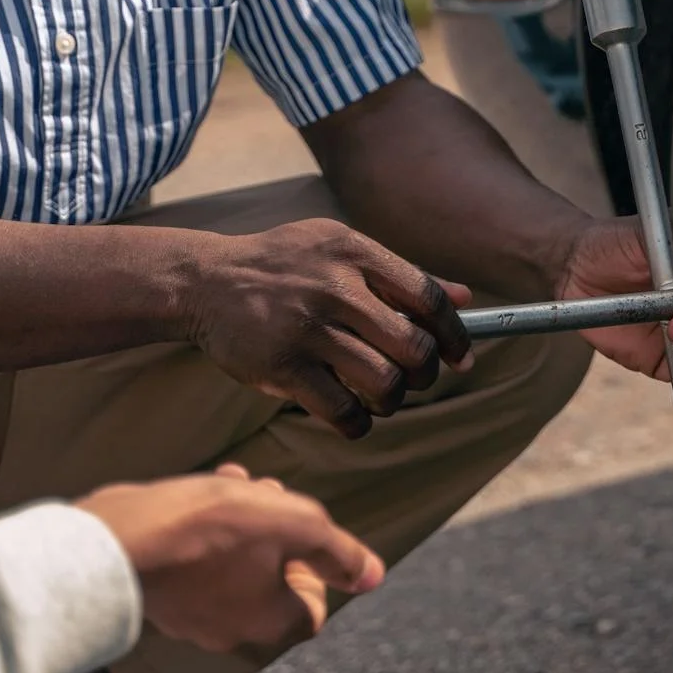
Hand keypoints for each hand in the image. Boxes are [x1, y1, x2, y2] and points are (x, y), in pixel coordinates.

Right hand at [77, 464, 383, 654]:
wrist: (114, 540)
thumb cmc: (210, 529)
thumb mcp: (294, 524)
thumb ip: (339, 551)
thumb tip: (374, 575)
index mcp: (272, 625)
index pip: (315, 603)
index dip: (316, 562)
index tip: (298, 530)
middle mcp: (233, 633)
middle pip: (276, 580)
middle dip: (278, 530)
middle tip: (267, 493)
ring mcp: (192, 619)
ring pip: (236, 566)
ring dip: (244, 520)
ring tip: (234, 481)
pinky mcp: (160, 598)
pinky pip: (198, 565)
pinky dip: (206, 530)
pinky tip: (198, 492)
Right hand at [186, 220, 473, 437]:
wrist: (205, 281)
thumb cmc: (285, 266)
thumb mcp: (340, 250)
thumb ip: (402, 275)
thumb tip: (467, 298)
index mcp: (355, 252)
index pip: (429, 298)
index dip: (454, 334)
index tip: (459, 357)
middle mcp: (335, 287)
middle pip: (414, 347)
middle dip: (424, 374)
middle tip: (412, 379)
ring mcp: (307, 328)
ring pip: (384, 383)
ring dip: (392, 401)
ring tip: (381, 396)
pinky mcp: (282, 365)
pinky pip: (343, 410)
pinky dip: (357, 422)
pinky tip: (352, 415)